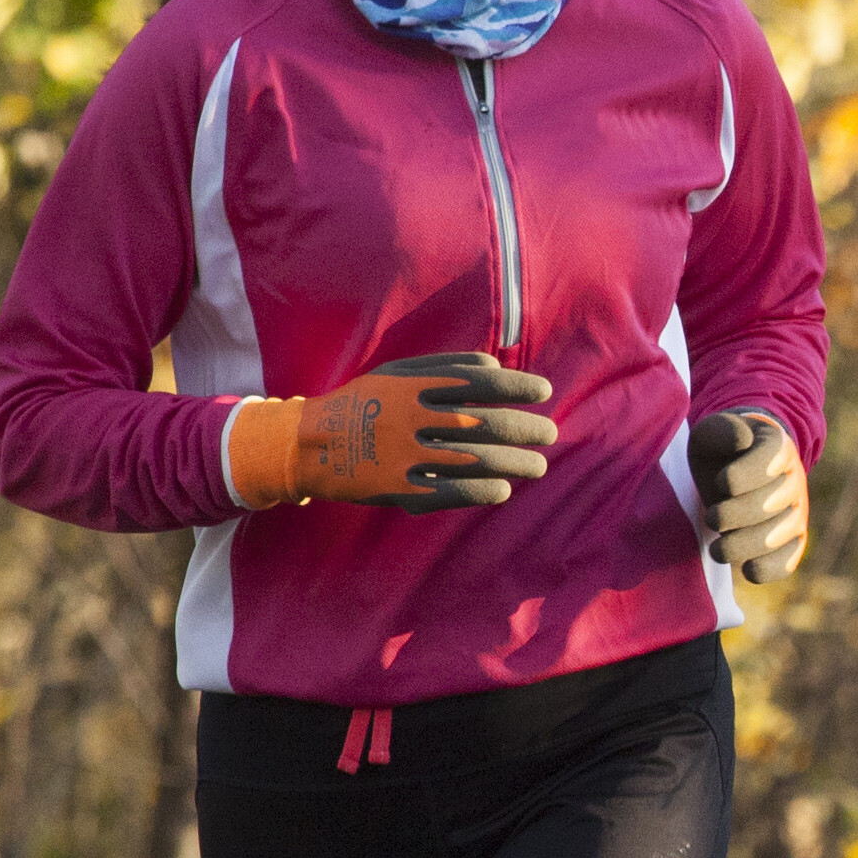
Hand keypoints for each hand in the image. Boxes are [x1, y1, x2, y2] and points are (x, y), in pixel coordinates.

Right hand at [228, 351, 555, 510]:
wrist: (307, 444)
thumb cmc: (362, 403)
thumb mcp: (396, 373)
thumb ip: (445, 366)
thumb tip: (495, 366)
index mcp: (414, 386)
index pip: (478, 381)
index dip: (516, 386)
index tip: (544, 392)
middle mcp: (413, 418)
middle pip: (484, 423)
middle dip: (525, 428)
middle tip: (550, 434)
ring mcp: (406, 455)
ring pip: (475, 459)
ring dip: (514, 462)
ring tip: (538, 465)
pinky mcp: (399, 489)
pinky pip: (449, 491)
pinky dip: (481, 490)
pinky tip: (503, 489)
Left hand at [689, 407, 807, 584]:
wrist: (733, 470)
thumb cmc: (719, 451)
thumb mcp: (712, 432)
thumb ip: (722, 429)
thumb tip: (743, 440)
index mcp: (776, 445)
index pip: (767, 462)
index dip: (741, 477)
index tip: (720, 482)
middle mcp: (793, 478)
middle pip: (770, 503)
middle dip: (736, 515)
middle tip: (713, 518)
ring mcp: (795, 511)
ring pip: (778, 534)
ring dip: (746, 545)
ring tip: (718, 549)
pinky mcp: (790, 540)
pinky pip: (788, 559)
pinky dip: (771, 568)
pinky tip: (747, 570)